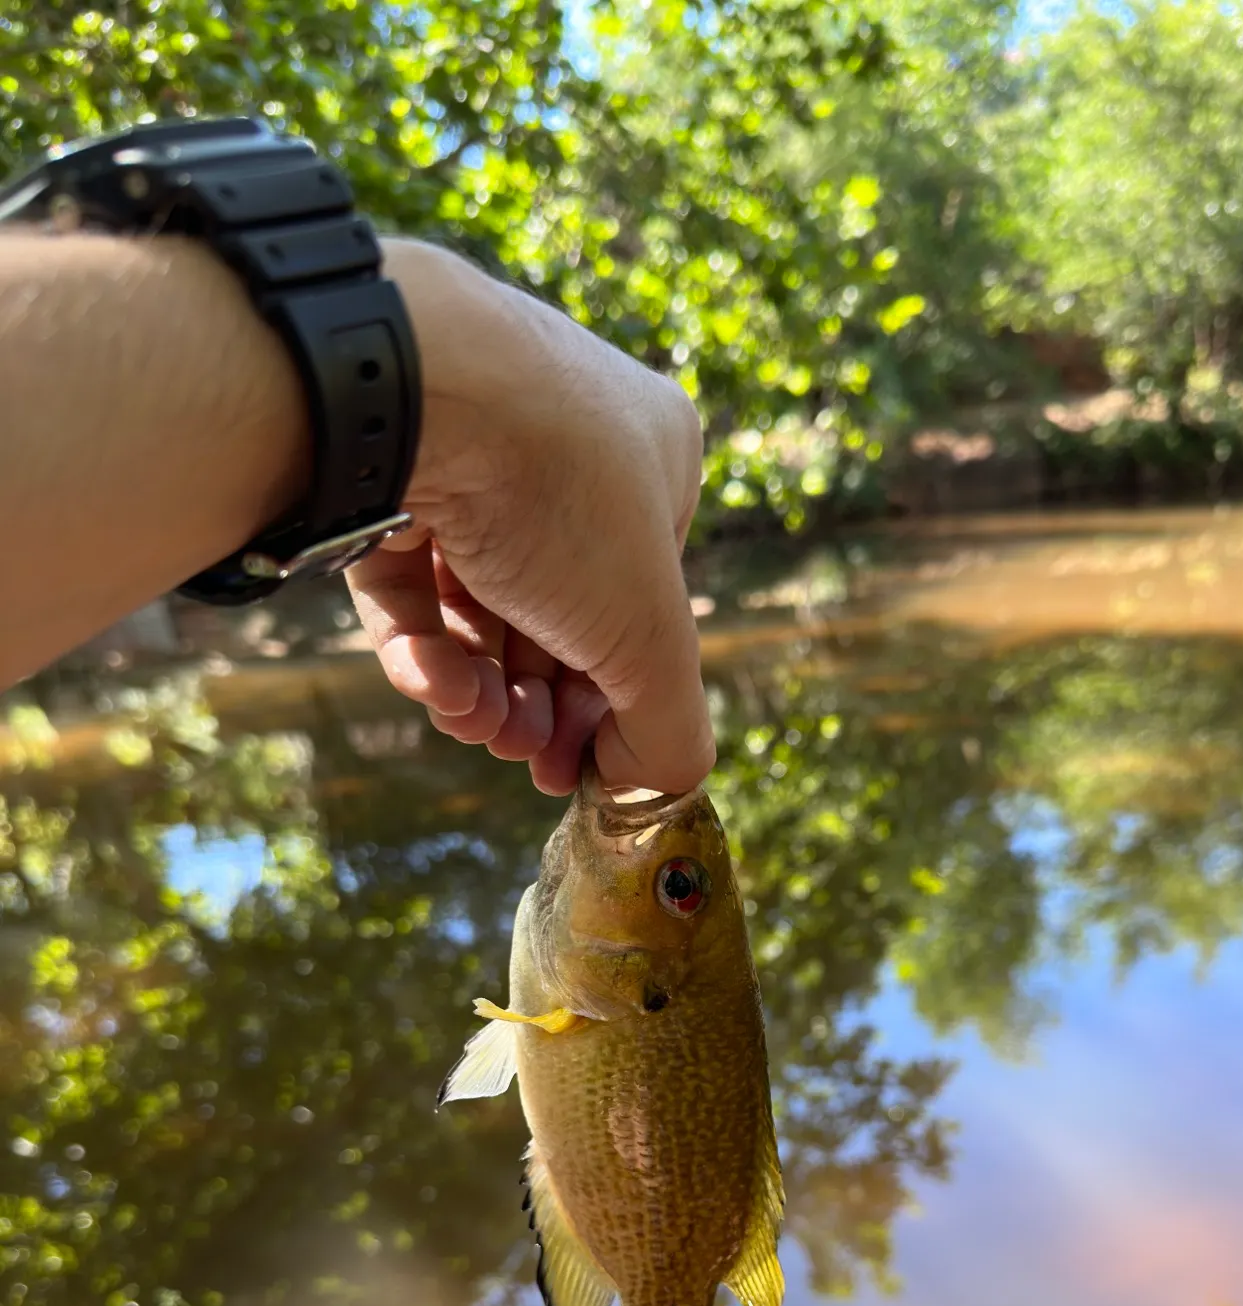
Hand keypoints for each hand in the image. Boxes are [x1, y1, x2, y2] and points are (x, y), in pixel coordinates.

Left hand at [346, 240, 712, 795]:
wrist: (412, 389)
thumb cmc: (558, 493)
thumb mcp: (649, 636)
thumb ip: (669, 727)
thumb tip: (652, 788)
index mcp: (652, 458)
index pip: (643, 601)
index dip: (616, 696)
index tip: (580, 763)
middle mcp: (564, 443)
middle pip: (557, 613)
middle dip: (538, 701)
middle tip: (520, 755)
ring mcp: (466, 452)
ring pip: (478, 602)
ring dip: (477, 684)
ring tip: (469, 723)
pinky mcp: (382, 471)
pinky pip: (407, 576)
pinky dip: (419, 641)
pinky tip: (427, 682)